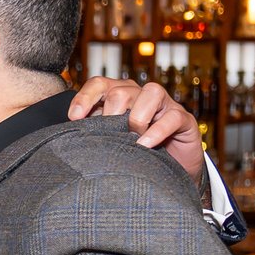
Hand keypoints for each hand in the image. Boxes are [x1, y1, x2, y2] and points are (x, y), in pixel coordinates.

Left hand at [72, 75, 204, 177]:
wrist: (171, 170)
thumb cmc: (137, 153)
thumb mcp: (113, 141)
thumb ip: (97, 132)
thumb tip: (71, 135)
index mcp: (120, 96)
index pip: (99, 84)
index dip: (85, 97)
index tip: (74, 118)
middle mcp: (141, 95)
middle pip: (121, 91)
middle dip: (111, 114)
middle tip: (109, 137)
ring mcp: (164, 105)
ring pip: (149, 93)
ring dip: (136, 118)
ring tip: (132, 140)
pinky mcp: (183, 119)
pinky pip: (171, 117)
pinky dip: (157, 131)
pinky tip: (145, 145)